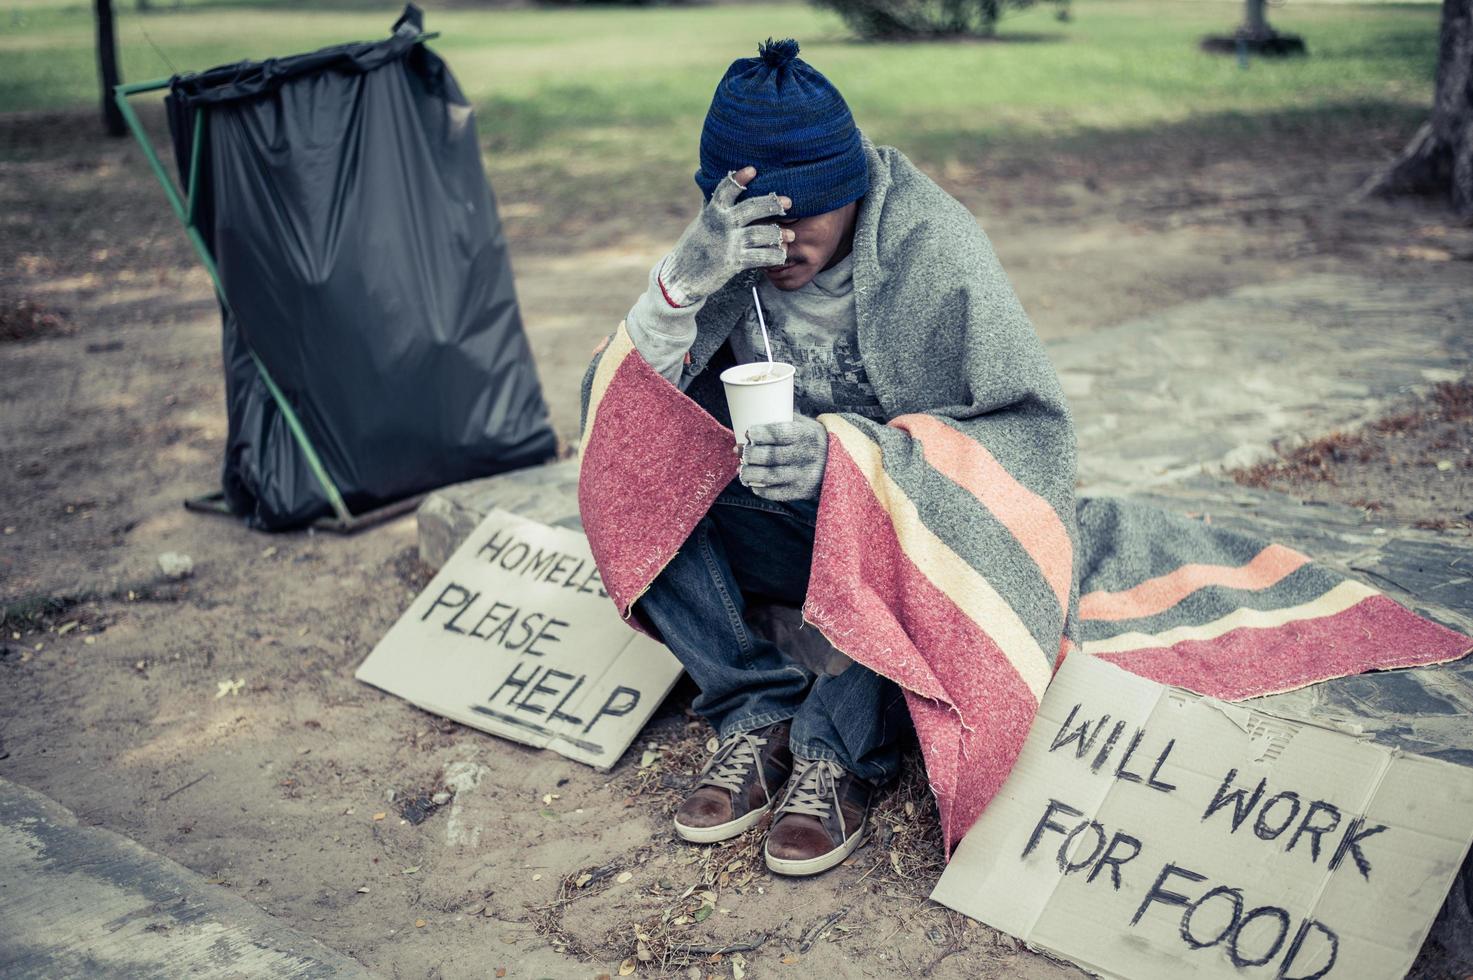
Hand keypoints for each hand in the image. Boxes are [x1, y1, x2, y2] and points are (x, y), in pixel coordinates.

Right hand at [660, 166, 795, 306]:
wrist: (682, 277)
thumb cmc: (693, 247)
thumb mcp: (700, 223)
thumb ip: (710, 206)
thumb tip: (711, 183)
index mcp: (712, 213)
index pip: (724, 190)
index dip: (738, 179)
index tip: (752, 170)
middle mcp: (721, 226)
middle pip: (750, 209)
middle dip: (771, 204)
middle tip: (788, 202)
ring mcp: (728, 244)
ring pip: (759, 233)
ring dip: (777, 233)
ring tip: (791, 235)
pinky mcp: (733, 263)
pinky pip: (759, 257)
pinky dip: (773, 256)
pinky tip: (782, 254)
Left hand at [737, 416, 828, 501]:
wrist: (841, 465)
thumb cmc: (815, 439)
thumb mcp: (807, 424)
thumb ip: (785, 419)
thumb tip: (754, 414)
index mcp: (807, 435)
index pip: (780, 433)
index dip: (761, 433)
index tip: (748, 432)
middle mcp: (806, 456)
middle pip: (771, 456)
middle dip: (750, 454)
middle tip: (738, 450)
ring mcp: (804, 476)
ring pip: (770, 476)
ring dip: (750, 473)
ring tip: (741, 469)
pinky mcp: (802, 492)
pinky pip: (777, 493)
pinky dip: (761, 489)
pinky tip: (752, 484)